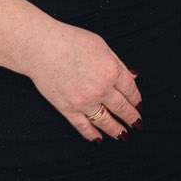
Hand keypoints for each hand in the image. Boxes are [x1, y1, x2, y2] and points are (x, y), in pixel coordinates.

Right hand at [27, 22, 142, 141]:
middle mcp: (101, 89)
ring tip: (124, 136)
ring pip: (105, 121)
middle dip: (132, 117)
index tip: (139, 105)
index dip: (136, 99)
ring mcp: (84, 101)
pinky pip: (83, 126)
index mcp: (112, 71)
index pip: (130, 90)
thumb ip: (118, 64)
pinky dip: (92, 134)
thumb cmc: (71, 41)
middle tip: (138, 124)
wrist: (41, 47)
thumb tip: (133, 77)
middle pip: (121, 107)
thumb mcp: (102, 46)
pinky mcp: (68, 108)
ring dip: (117, 130)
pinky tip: (99, 139)